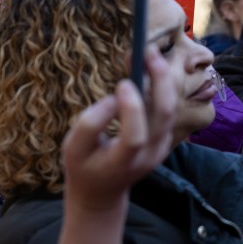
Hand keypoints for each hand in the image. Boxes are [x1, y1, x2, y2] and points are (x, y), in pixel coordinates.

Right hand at [56, 46, 176, 243]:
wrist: (103, 191)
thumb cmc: (84, 166)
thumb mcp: (72, 149)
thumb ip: (89, 125)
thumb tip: (113, 98)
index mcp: (123, 163)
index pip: (134, 137)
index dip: (131, 110)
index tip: (121, 83)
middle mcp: (149, 155)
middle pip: (165, 115)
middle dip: (160, 80)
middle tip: (149, 51)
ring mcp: (161, 147)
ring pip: (170, 108)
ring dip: (162, 78)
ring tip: (150, 53)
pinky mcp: (165, 138)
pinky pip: (167, 108)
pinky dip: (160, 86)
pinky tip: (149, 67)